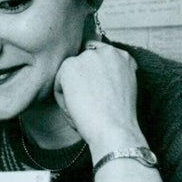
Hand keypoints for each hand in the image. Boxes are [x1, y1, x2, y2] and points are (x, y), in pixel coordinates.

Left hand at [53, 41, 144, 159]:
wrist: (115, 129)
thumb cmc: (118, 120)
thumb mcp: (122, 89)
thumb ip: (110, 76)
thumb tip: (88, 78)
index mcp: (123, 57)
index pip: (98, 57)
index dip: (90, 76)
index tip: (91, 93)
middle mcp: (107, 51)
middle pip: (82, 66)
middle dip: (80, 85)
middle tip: (87, 107)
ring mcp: (89, 56)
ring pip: (69, 75)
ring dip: (71, 93)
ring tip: (83, 111)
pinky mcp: (70, 66)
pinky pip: (58, 84)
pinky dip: (62, 100)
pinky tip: (77, 110)